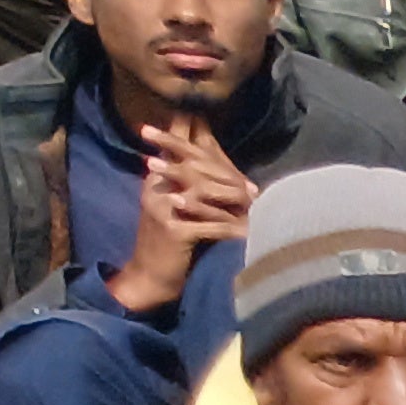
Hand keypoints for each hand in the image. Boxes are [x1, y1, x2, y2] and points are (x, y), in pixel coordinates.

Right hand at [104, 114, 255, 315]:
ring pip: (203, 193)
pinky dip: (232, 228)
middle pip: (194, 167)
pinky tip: (249, 232)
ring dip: (233, 198)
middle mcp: (155, 188)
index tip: (215, 127)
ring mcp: (162, 208)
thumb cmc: (169, 242)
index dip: (198, 138)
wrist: (148, 277)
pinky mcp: (173, 231)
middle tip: (253, 188)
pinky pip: (210, 225)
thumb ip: (191, 187)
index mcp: (155, 179)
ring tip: (257, 204)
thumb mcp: (176, 210)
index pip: (177, 149)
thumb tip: (220, 167)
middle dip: (227, 174)